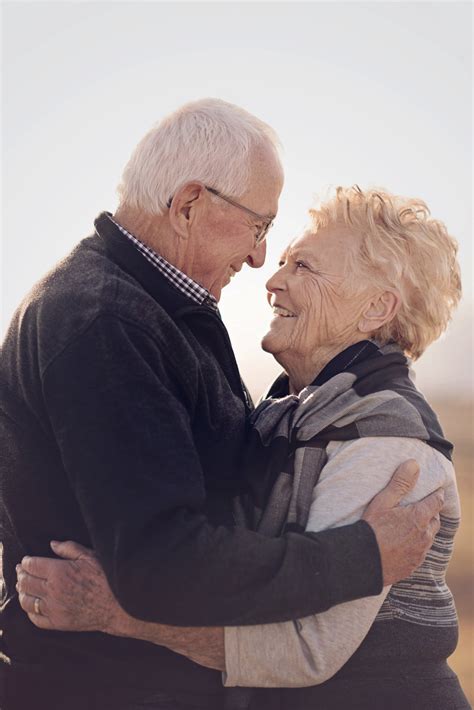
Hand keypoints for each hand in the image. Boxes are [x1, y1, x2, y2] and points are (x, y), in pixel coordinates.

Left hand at [16, 540, 126, 632]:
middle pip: (26, 582)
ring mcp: (54, 609)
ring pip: (27, 601)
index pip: (32, 565)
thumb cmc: (106, 578)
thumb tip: (52, 544)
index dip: (26, 562)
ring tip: (23, 586)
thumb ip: (69, 548)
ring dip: (22, 592)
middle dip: (21, 575)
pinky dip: (29, 611)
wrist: (118, 606)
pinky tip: (31, 605)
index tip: (26, 560)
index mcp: (59, 572)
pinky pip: (35, 619)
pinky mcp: (58, 623)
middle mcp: (53, 591)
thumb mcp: (90, 556)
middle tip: (21, 571)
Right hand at [362, 459, 443, 584]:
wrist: (362, 561)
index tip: (434, 490)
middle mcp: (424, 535)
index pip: (437, 502)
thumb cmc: (371, 529)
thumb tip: (414, 464)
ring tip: (412, 525)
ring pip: (429, 537)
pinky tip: (404, 543)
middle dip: (430, 512)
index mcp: (419, 517)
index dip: (436, 494)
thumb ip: (400, 483)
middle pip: (435, 520)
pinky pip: (421, 552)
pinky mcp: (413, 565)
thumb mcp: (383, 502)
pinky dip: (417, 545)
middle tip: (420, 507)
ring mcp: (420, 552)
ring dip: (425, 530)